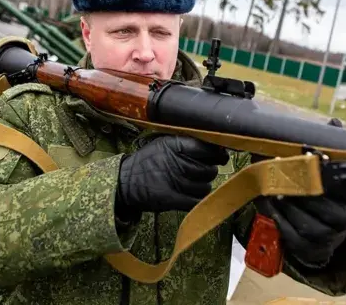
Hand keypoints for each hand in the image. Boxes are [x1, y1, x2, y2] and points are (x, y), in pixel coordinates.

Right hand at [115, 135, 229, 220]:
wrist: (124, 182)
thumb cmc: (147, 161)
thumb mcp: (164, 143)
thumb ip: (187, 143)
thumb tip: (218, 147)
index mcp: (175, 145)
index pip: (207, 148)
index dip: (218, 154)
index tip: (221, 157)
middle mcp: (176, 162)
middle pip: (209, 170)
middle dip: (208, 172)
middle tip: (201, 172)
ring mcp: (175, 181)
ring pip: (205, 187)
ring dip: (202, 187)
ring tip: (191, 184)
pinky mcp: (172, 199)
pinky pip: (196, 201)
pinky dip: (197, 200)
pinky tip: (190, 195)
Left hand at [256, 117, 345, 266]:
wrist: (323, 239)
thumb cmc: (326, 200)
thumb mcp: (333, 177)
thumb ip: (331, 150)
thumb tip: (333, 123)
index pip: (342, 180)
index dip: (322, 165)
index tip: (307, 151)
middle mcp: (344, 217)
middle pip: (318, 197)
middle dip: (296, 180)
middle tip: (279, 165)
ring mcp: (327, 235)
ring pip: (301, 214)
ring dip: (282, 197)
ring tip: (269, 183)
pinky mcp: (308, 247)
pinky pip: (287, 228)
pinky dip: (273, 213)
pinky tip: (264, 200)